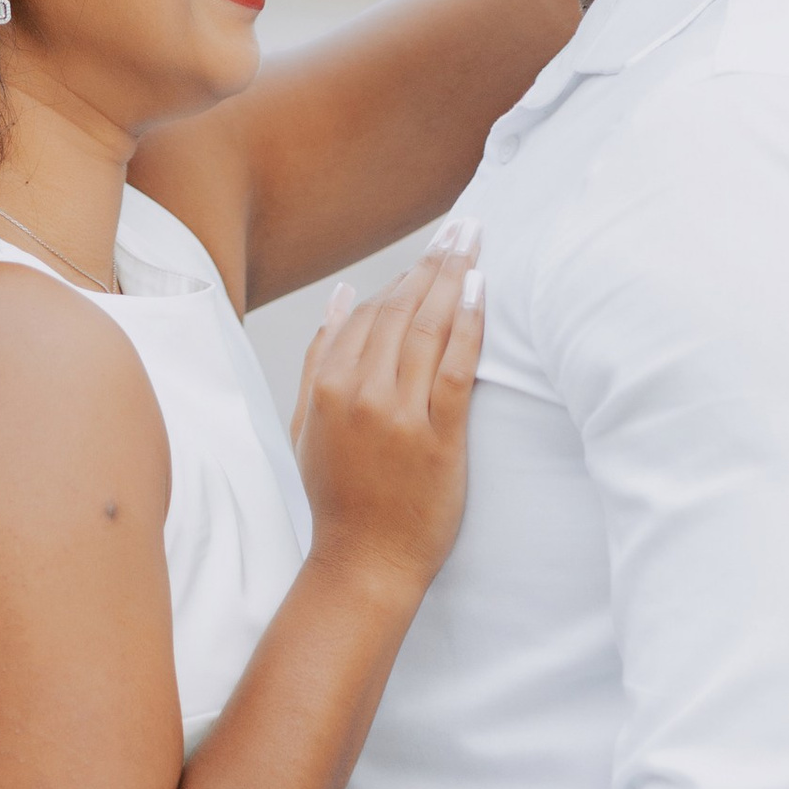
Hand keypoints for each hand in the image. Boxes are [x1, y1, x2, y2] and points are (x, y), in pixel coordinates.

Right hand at [291, 228, 481, 599]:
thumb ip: (319, 358)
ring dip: (454, 277)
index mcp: (326, 386)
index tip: (432, 253)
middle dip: (434, 261)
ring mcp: (399, 414)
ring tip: (474, 242)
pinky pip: (457, 366)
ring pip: (428, 328)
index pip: (369, 312)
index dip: (404, 277)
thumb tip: (341, 298)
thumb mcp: (307, 424)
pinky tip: (481, 289)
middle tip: (462, 226)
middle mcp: (359, 393)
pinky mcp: (438, 437)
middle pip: (401, 309)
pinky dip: (469, 323)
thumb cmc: (338, 496)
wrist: (364, 563)